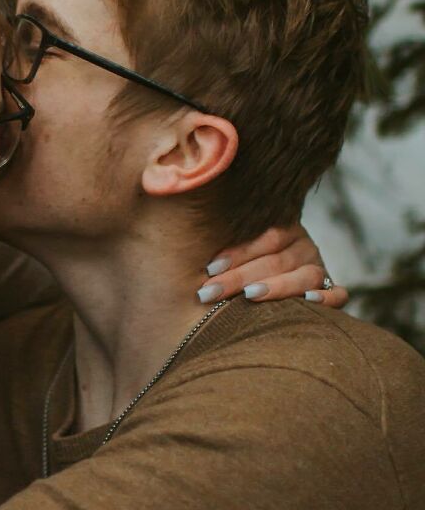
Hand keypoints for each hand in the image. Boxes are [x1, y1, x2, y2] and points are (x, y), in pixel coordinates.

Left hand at [196, 224, 347, 308]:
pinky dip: (327, 297)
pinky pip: (337, 294)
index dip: (239, 252)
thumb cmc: (227, 263)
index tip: (209, 268)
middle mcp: (302, 245)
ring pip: (305, 275)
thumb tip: (172, 208)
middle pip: (277, 259)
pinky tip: (308, 301)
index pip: (266, 237)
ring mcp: (317, 267)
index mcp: (281, 227)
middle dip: (240, 277)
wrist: (257, 279)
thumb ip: (212, 231)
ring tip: (250, 296)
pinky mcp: (329, 291)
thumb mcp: (223, 241)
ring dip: (277, 286)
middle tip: (209, 292)